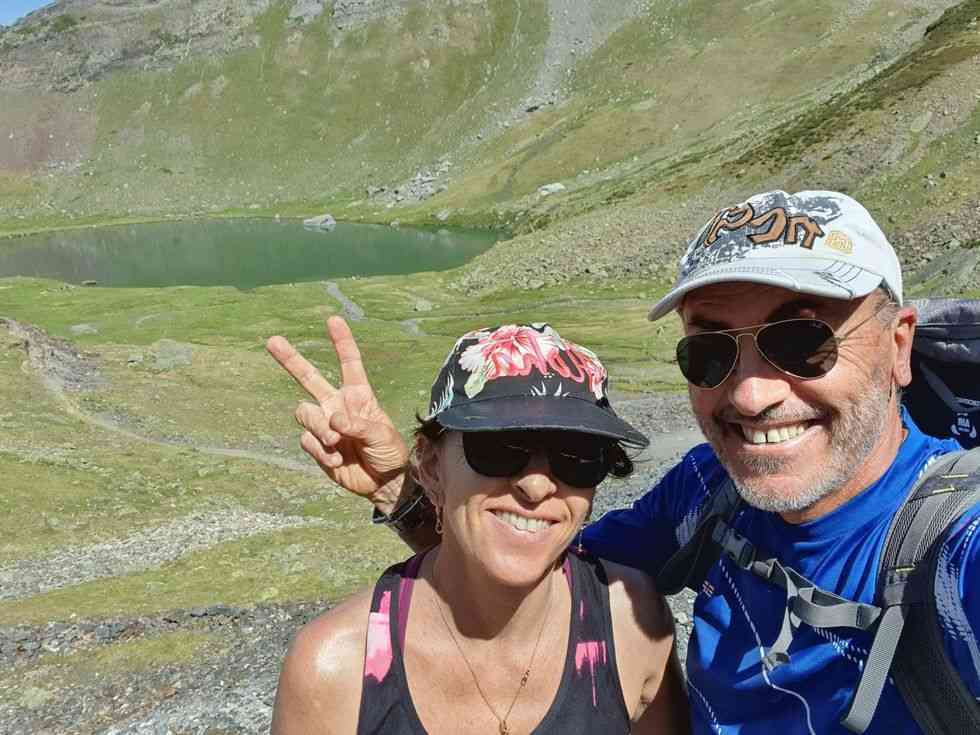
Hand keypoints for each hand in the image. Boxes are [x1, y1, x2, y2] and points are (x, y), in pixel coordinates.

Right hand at [266, 316, 409, 508]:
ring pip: (304, 413)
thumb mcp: (382, 436)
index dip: (341, 342)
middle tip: (272, 341)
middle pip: (309, 378)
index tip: (333, 320)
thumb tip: (333, 419)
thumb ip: (359, 425)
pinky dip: (320, 450)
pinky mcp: (317, 446)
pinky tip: (337, 460)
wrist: (382, 482)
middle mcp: (337, 405)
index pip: (349, 363)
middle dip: (290, 359)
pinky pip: (307, 440)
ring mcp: (325, 424)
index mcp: (358, 395)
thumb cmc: (388, 452)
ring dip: (318, 427)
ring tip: (336, 442)